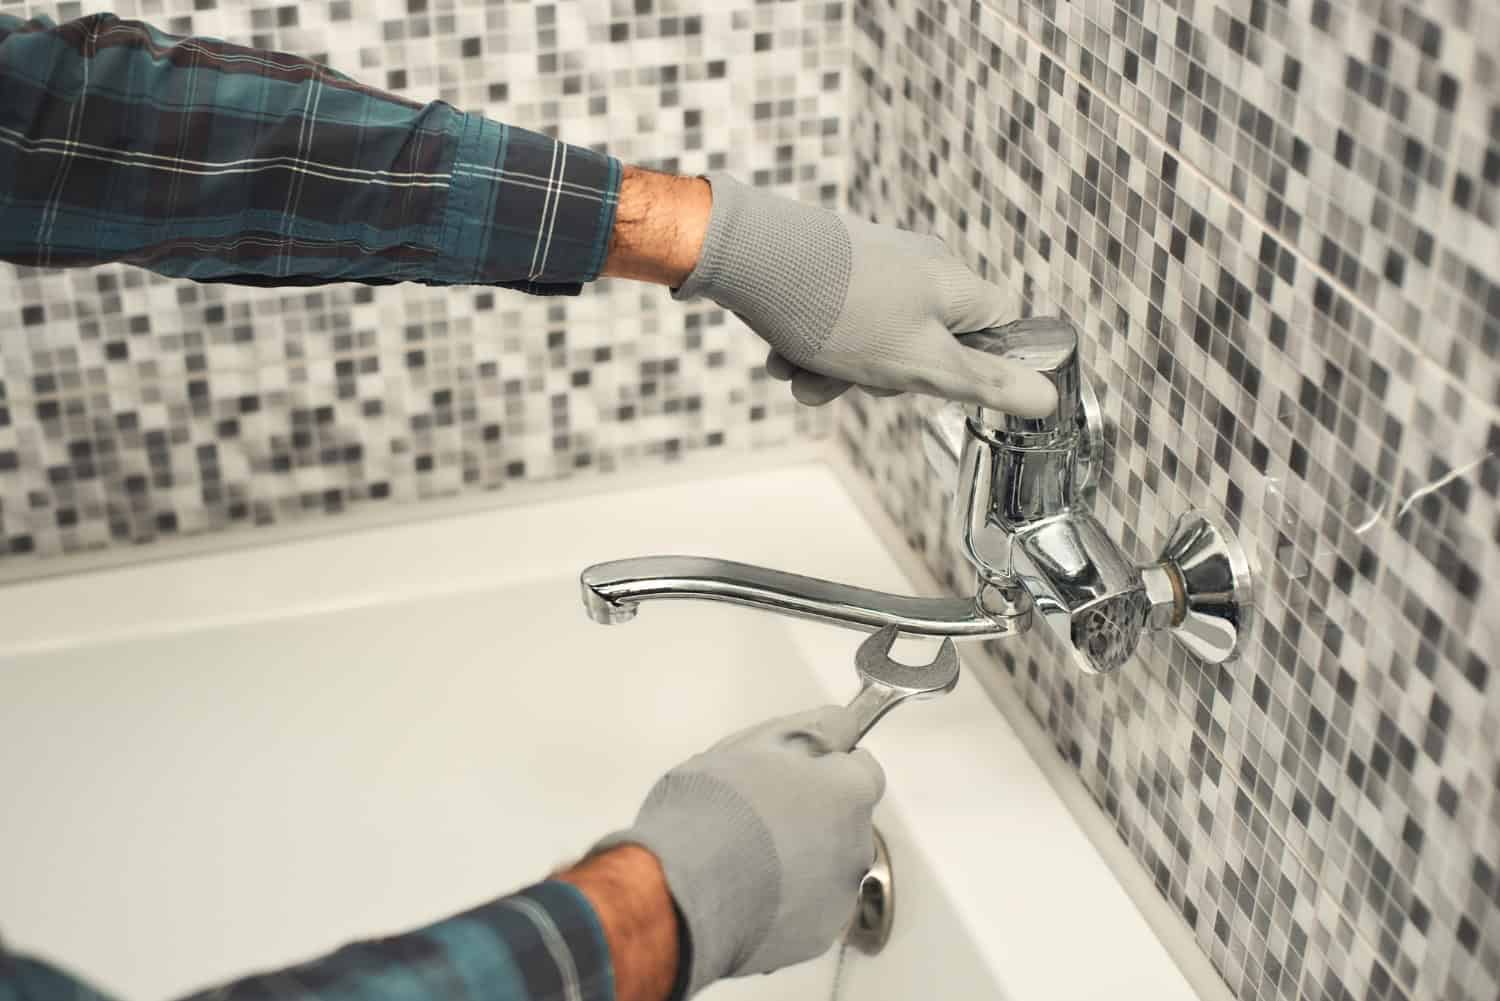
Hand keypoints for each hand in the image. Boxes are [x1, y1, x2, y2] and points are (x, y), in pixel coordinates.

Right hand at [596, 707, 884, 997]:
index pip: (863, 770)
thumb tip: (844, 727)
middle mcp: (856, 847)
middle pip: (846, 822)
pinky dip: (786, 902)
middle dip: (814, 816)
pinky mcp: (814, 939)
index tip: (795, 772)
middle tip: (760, 813)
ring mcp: (837, 898)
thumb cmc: (714, 810)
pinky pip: (807, 910)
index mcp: (848, 793)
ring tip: (745, 857)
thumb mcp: (758, 742)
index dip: (827, 767)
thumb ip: (814, 729)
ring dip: (801, 860)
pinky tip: (746, 892)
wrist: (681, 892)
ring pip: (827, 868)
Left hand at [671, 174, 1057, 414]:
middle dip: (884, 378)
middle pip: (927, 345)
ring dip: (835, 371)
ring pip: (871, 341)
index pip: (1000, 330)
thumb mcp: (921, 362)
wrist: (749, 258)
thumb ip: (984, 384)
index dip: (980, 369)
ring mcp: (871, 266)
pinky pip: (835, 324)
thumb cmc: (840, 311)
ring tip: (802, 374)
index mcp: (954, 284)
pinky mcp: (830, 269)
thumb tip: (1047, 396)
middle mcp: (918, 267)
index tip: (946, 387)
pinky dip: (809, 348)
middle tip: (858, 379)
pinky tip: (781, 356)